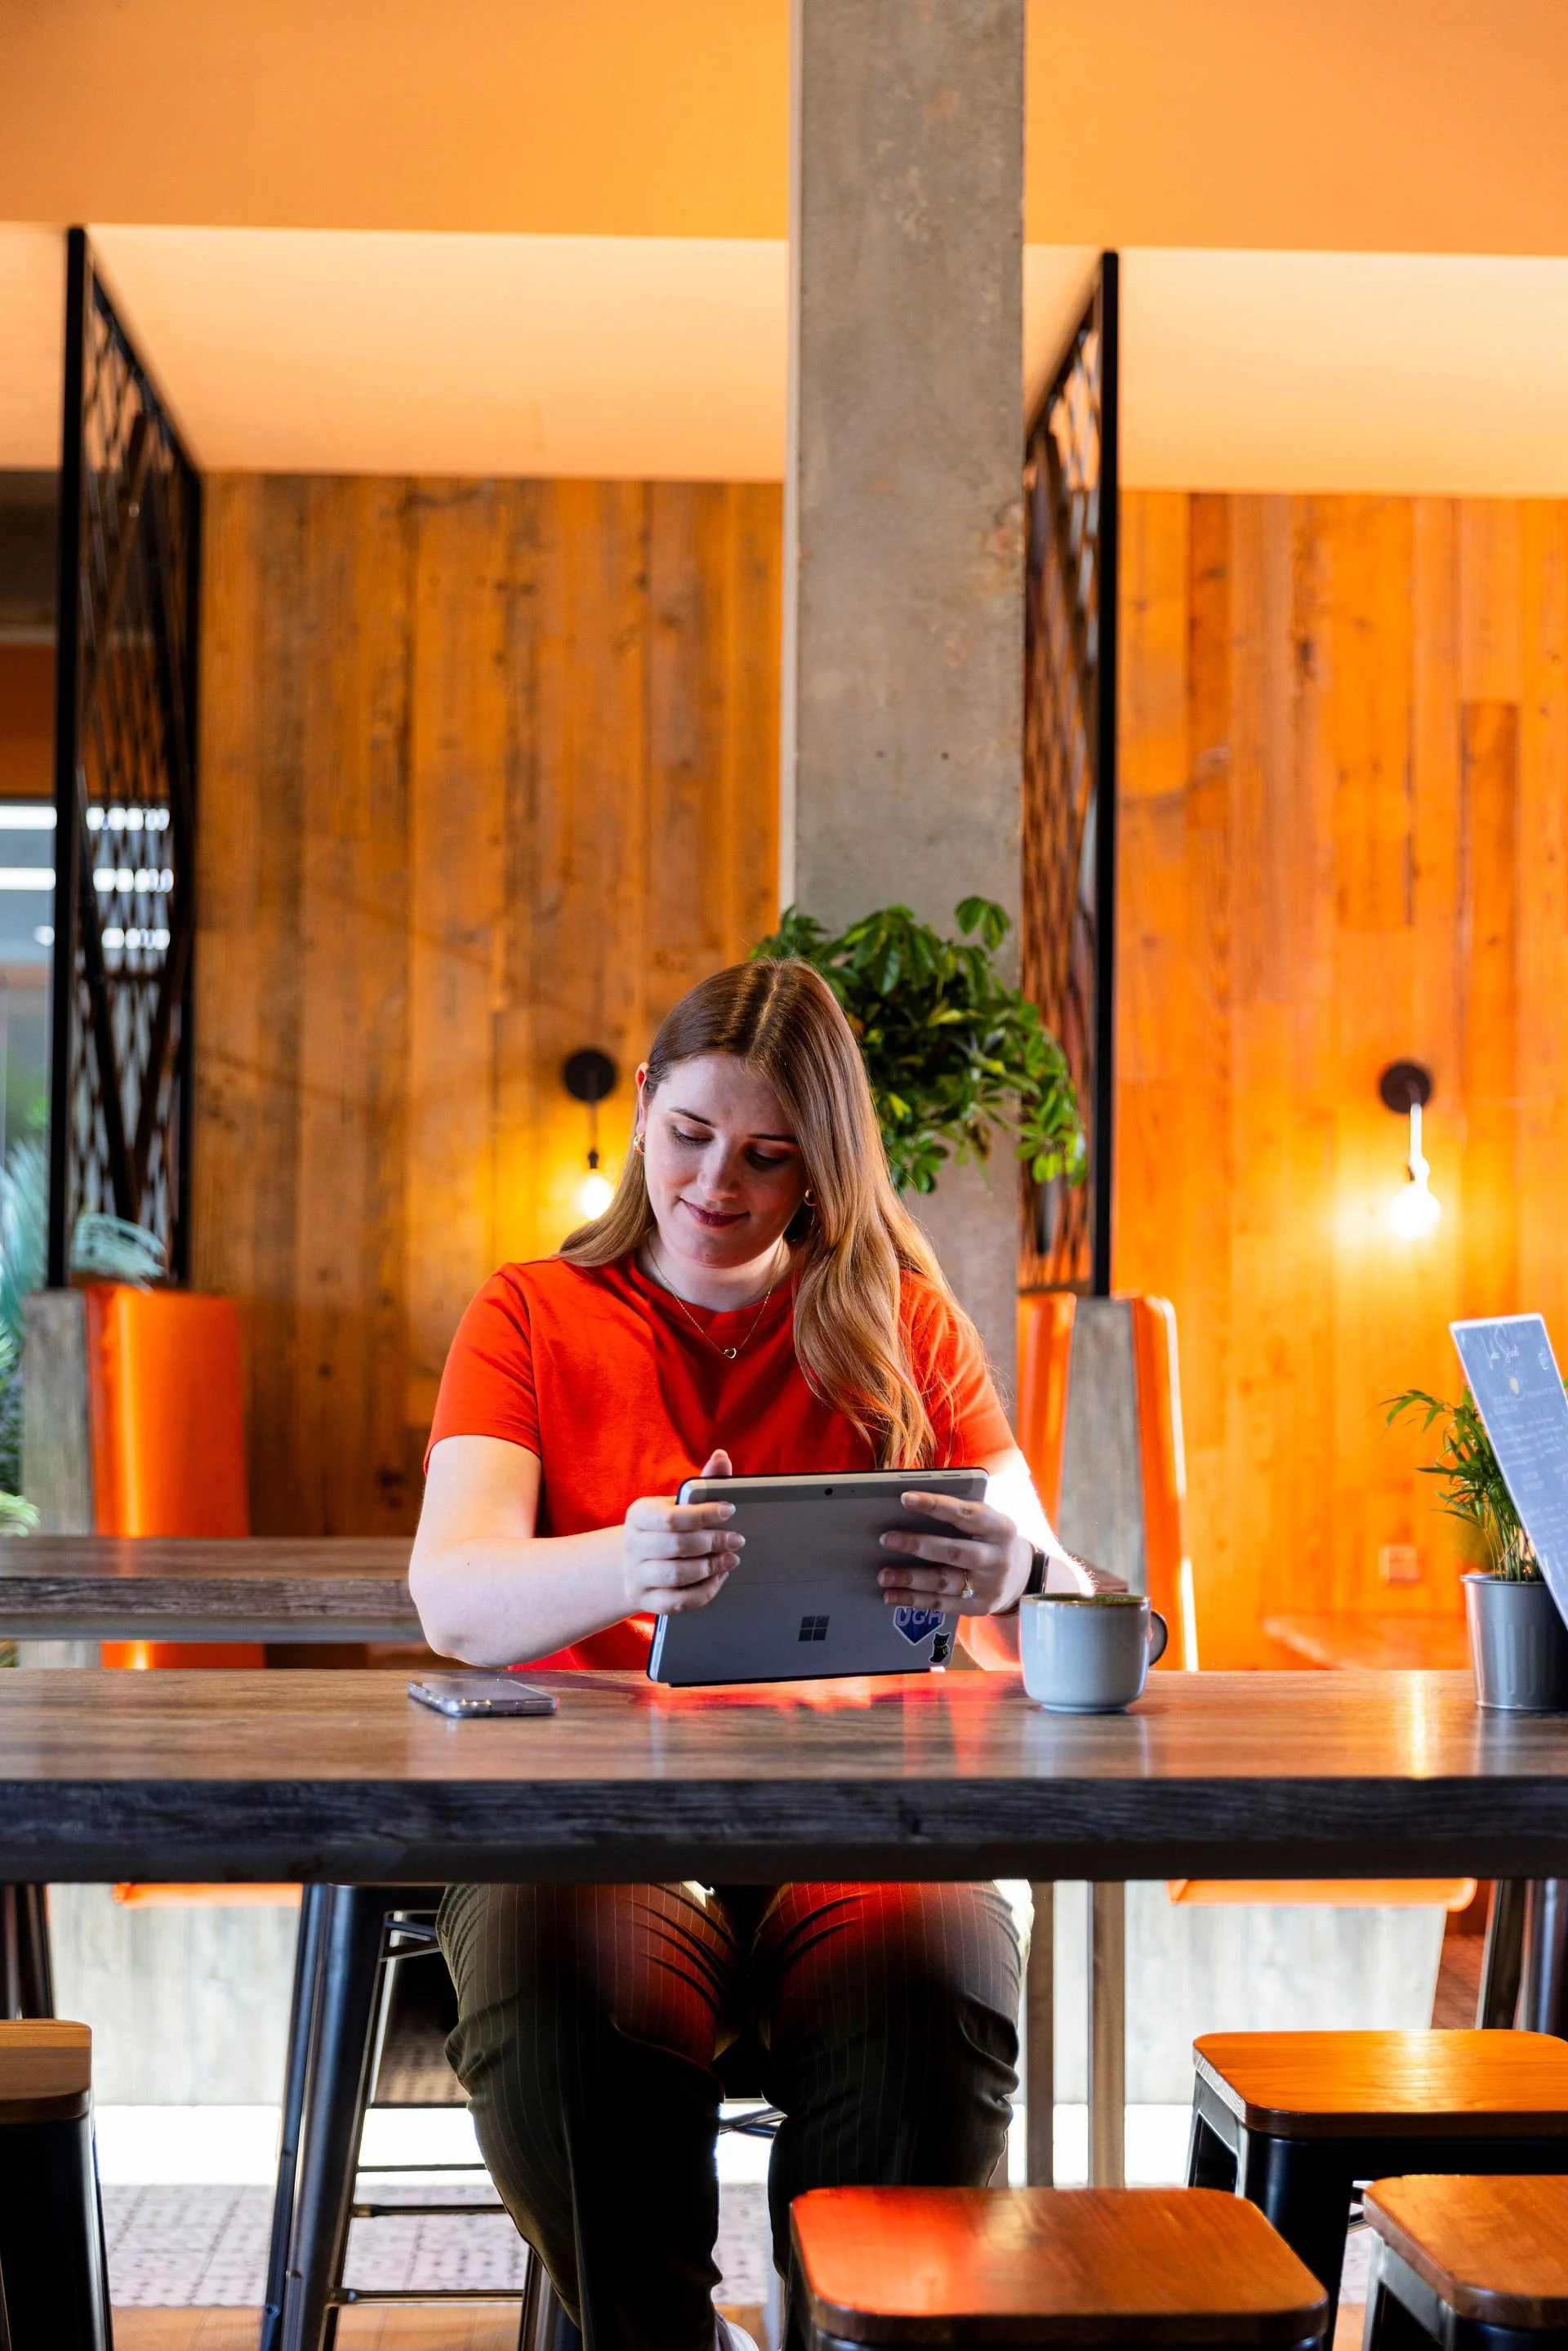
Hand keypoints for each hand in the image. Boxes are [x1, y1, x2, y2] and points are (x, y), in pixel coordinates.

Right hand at [622, 1449, 742, 1615]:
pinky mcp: (644, 1601)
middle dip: (713, 1542)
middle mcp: (632, 1544)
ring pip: (676, 1576)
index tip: (730, 1510)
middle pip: (676, 1546)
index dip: (704, 1514)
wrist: (635, 1562)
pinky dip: (702, 1592)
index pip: (672, 1517)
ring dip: (710, 1567)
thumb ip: (702, 1483)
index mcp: (639, 1514)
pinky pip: (676, 1603)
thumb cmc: (666, 1527)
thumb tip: (722, 1456)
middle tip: (737, 1540)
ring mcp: (636, 1576)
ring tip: (731, 1559)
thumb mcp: (678, 1503)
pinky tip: (717, 1578)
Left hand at [877, 1490, 1031, 1615]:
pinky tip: (892, 1595)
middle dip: (918, 1545)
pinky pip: (942, 1604)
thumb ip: (959, 1516)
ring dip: (910, 1578)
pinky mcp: (979, 1607)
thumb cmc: (991, 1539)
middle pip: (953, 1551)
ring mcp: (989, 1586)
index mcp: (1000, 1528)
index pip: (965, 1513)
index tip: (905, 1498)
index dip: (935, 1505)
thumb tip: (909, 1507)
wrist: (1022, 1576)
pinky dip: (914, 1600)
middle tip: (886, 1539)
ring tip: (883, 1574)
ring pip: (944, 1581)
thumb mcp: (987, 1522)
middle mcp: (997, 1558)